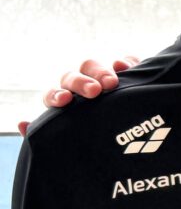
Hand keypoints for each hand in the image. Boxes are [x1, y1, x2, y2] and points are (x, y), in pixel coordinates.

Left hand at [18, 57, 140, 136]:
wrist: (129, 144)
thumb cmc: (95, 144)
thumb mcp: (72, 145)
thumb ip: (46, 136)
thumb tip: (23, 125)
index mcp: (65, 104)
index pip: (54, 94)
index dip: (57, 95)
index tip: (65, 101)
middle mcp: (79, 89)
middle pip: (72, 77)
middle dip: (81, 83)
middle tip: (95, 92)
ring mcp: (102, 80)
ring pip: (93, 67)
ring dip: (101, 72)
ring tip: (112, 84)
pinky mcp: (128, 76)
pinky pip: (125, 63)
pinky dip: (126, 62)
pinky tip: (126, 67)